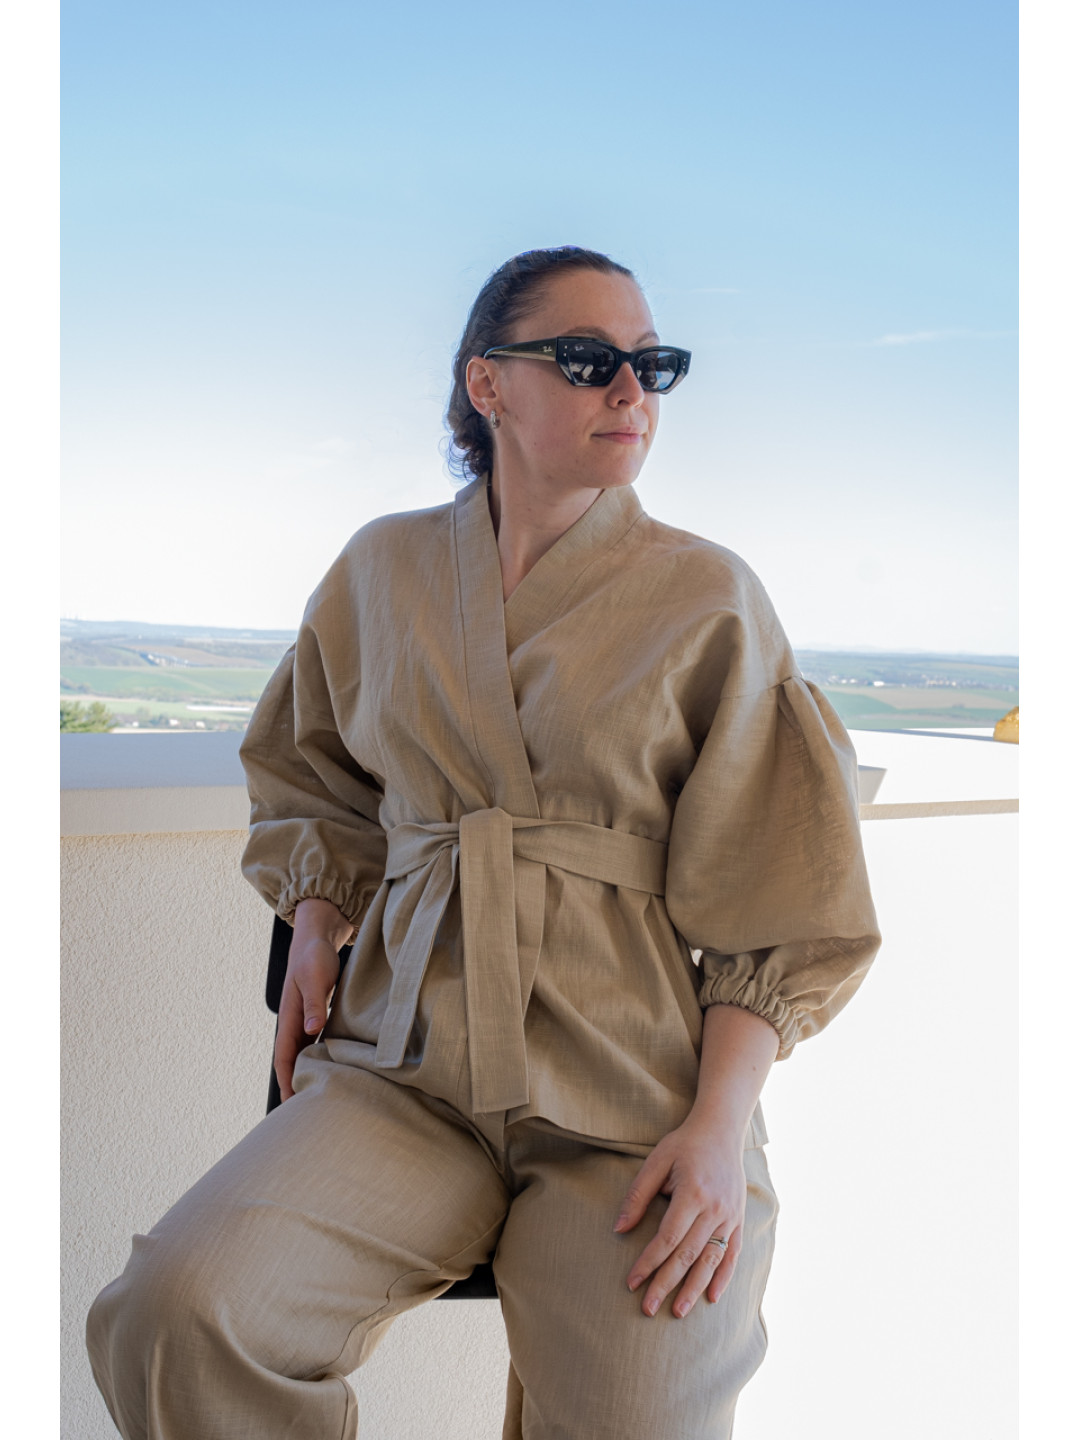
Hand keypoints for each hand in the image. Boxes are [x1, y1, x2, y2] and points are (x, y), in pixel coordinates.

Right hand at [275, 899, 350, 1100]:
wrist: (316, 938)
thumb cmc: (314, 956)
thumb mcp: (315, 977)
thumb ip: (315, 1003)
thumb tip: (311, 1029)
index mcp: (290, 1017)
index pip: (283, 1056)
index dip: (286, 1080)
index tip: (290, 1103)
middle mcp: (295, 1022)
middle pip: (291, 1061)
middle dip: (293, 1085)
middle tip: (302, 1113)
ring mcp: (305, 1020)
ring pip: (303, 1054)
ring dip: (305, 1074)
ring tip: (315, 1098)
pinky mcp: (316, 1016)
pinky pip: (315, 1044)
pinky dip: (318, 1059)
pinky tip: (329, 1070)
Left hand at [614, 1117, 746, 1318]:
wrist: (722, 1130)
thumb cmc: (684, 1144)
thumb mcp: (656, 1161)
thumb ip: (637, 1195)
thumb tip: (618, 1229)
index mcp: (693, 1193)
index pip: (668, 1239)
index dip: (649, 1263)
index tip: (632, 1282)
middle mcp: (715, 1209)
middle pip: (687, 1255)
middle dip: (666, 1284)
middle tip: (648, 1309)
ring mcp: (730, 1216)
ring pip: (710, 1261)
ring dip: (693, 1289)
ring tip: (677, 1311)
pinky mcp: (738, 1220)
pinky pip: (731, 1255)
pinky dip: (723, 1278)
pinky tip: (712, 1298)